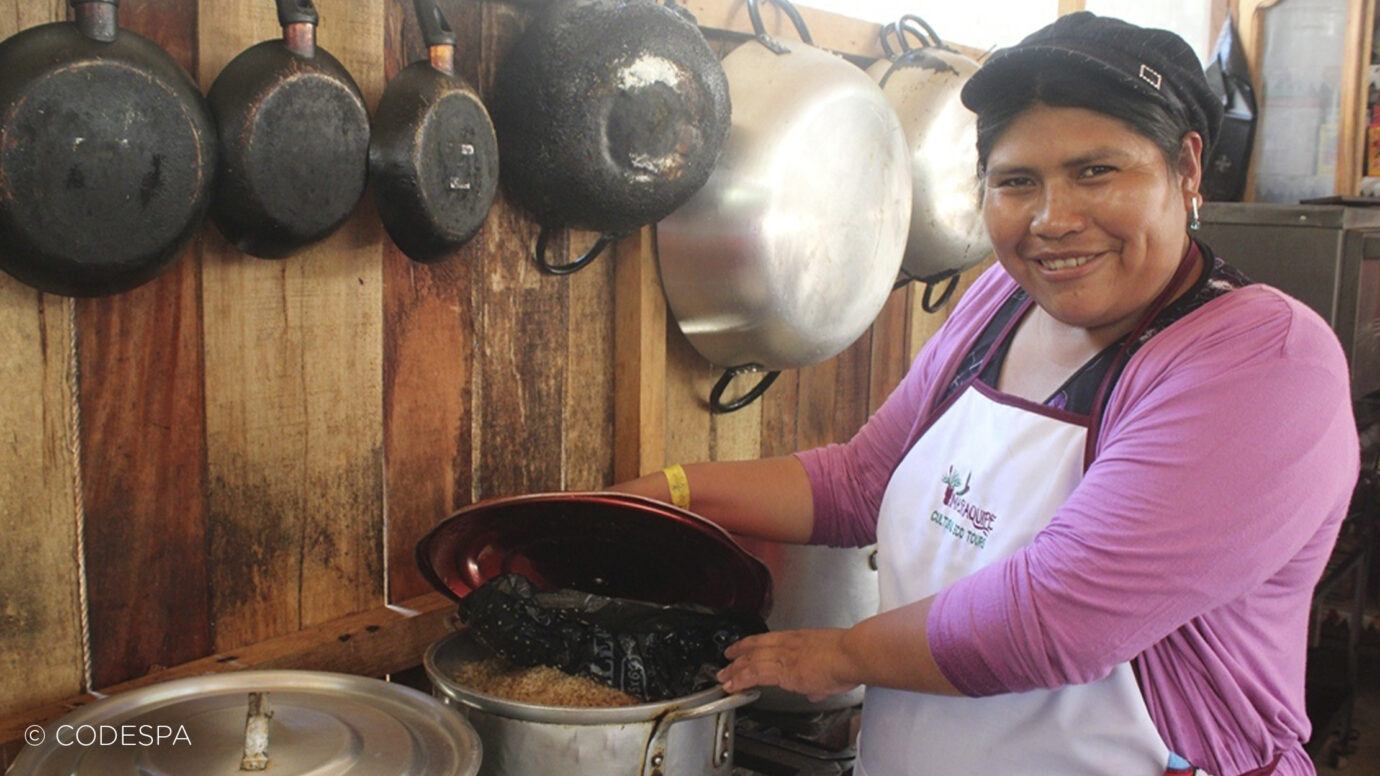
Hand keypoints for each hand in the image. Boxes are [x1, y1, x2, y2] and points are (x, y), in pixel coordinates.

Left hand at [717, 628, 859, 701]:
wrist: (851, 654)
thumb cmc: (848, 658)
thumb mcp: (831, 670)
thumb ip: (818, 684)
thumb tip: (814, 692)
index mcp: (799, 640)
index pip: (770, 640)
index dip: (754, 644)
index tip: (745, 648)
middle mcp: (788, 644)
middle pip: (755, 646)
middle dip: (739, 653)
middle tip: (727, 659)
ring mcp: (783, 655)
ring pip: (751, 660)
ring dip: (734, 669)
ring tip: (723, 677)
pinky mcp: (782, 670)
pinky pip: (754, 673)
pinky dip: (740, 679)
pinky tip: (732, 685)